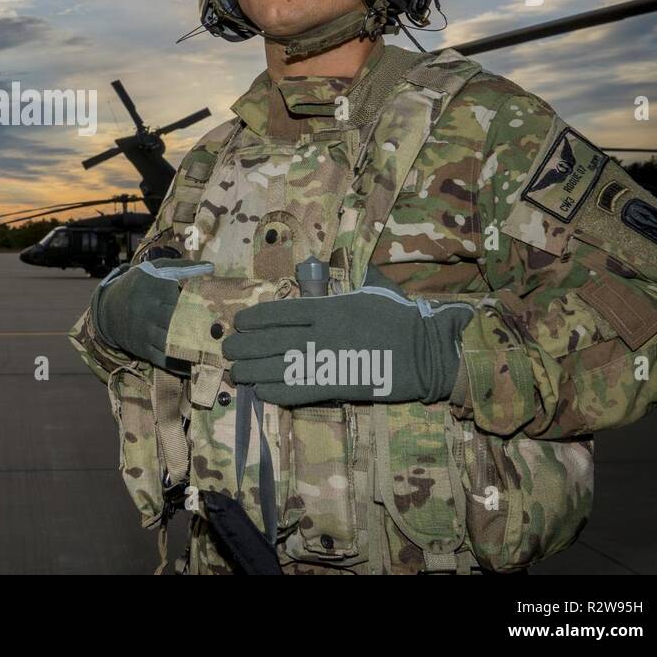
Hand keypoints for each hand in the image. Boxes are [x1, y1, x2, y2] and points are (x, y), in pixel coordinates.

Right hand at [90, 258, 213, 370]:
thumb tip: (212, 268)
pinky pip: (163, 361)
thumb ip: (184, 267)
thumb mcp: (158, 268)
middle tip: (224, 334)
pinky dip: (180, 365)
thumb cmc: (140, 284)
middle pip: (180, 323)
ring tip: (215, 352)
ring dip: (192, 350)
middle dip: (200, 329)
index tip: (220, 311)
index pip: (184, 300)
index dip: (203, 306)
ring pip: (172, 344)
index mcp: (156, 290)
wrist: (109, 307)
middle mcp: (150, 312)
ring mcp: (146, 333)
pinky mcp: (143, 350)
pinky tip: (196, 366)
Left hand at [222, 265, 472, 404]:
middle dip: (244, 347)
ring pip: (277, 367)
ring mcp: (327, 360)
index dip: (253, 319)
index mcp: (326, 307)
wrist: (427, 351)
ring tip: (236, 373)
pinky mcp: (337, 386)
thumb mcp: (371, 289)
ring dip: (252, 372)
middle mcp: (320, 333)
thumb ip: (344, 281)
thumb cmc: (399, 316)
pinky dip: (276, 392)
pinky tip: (261, 392)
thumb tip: (327, 264)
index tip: (238, 323)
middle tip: (229, 351)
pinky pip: (298, 391)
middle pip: (270, 340)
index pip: (278, 312)